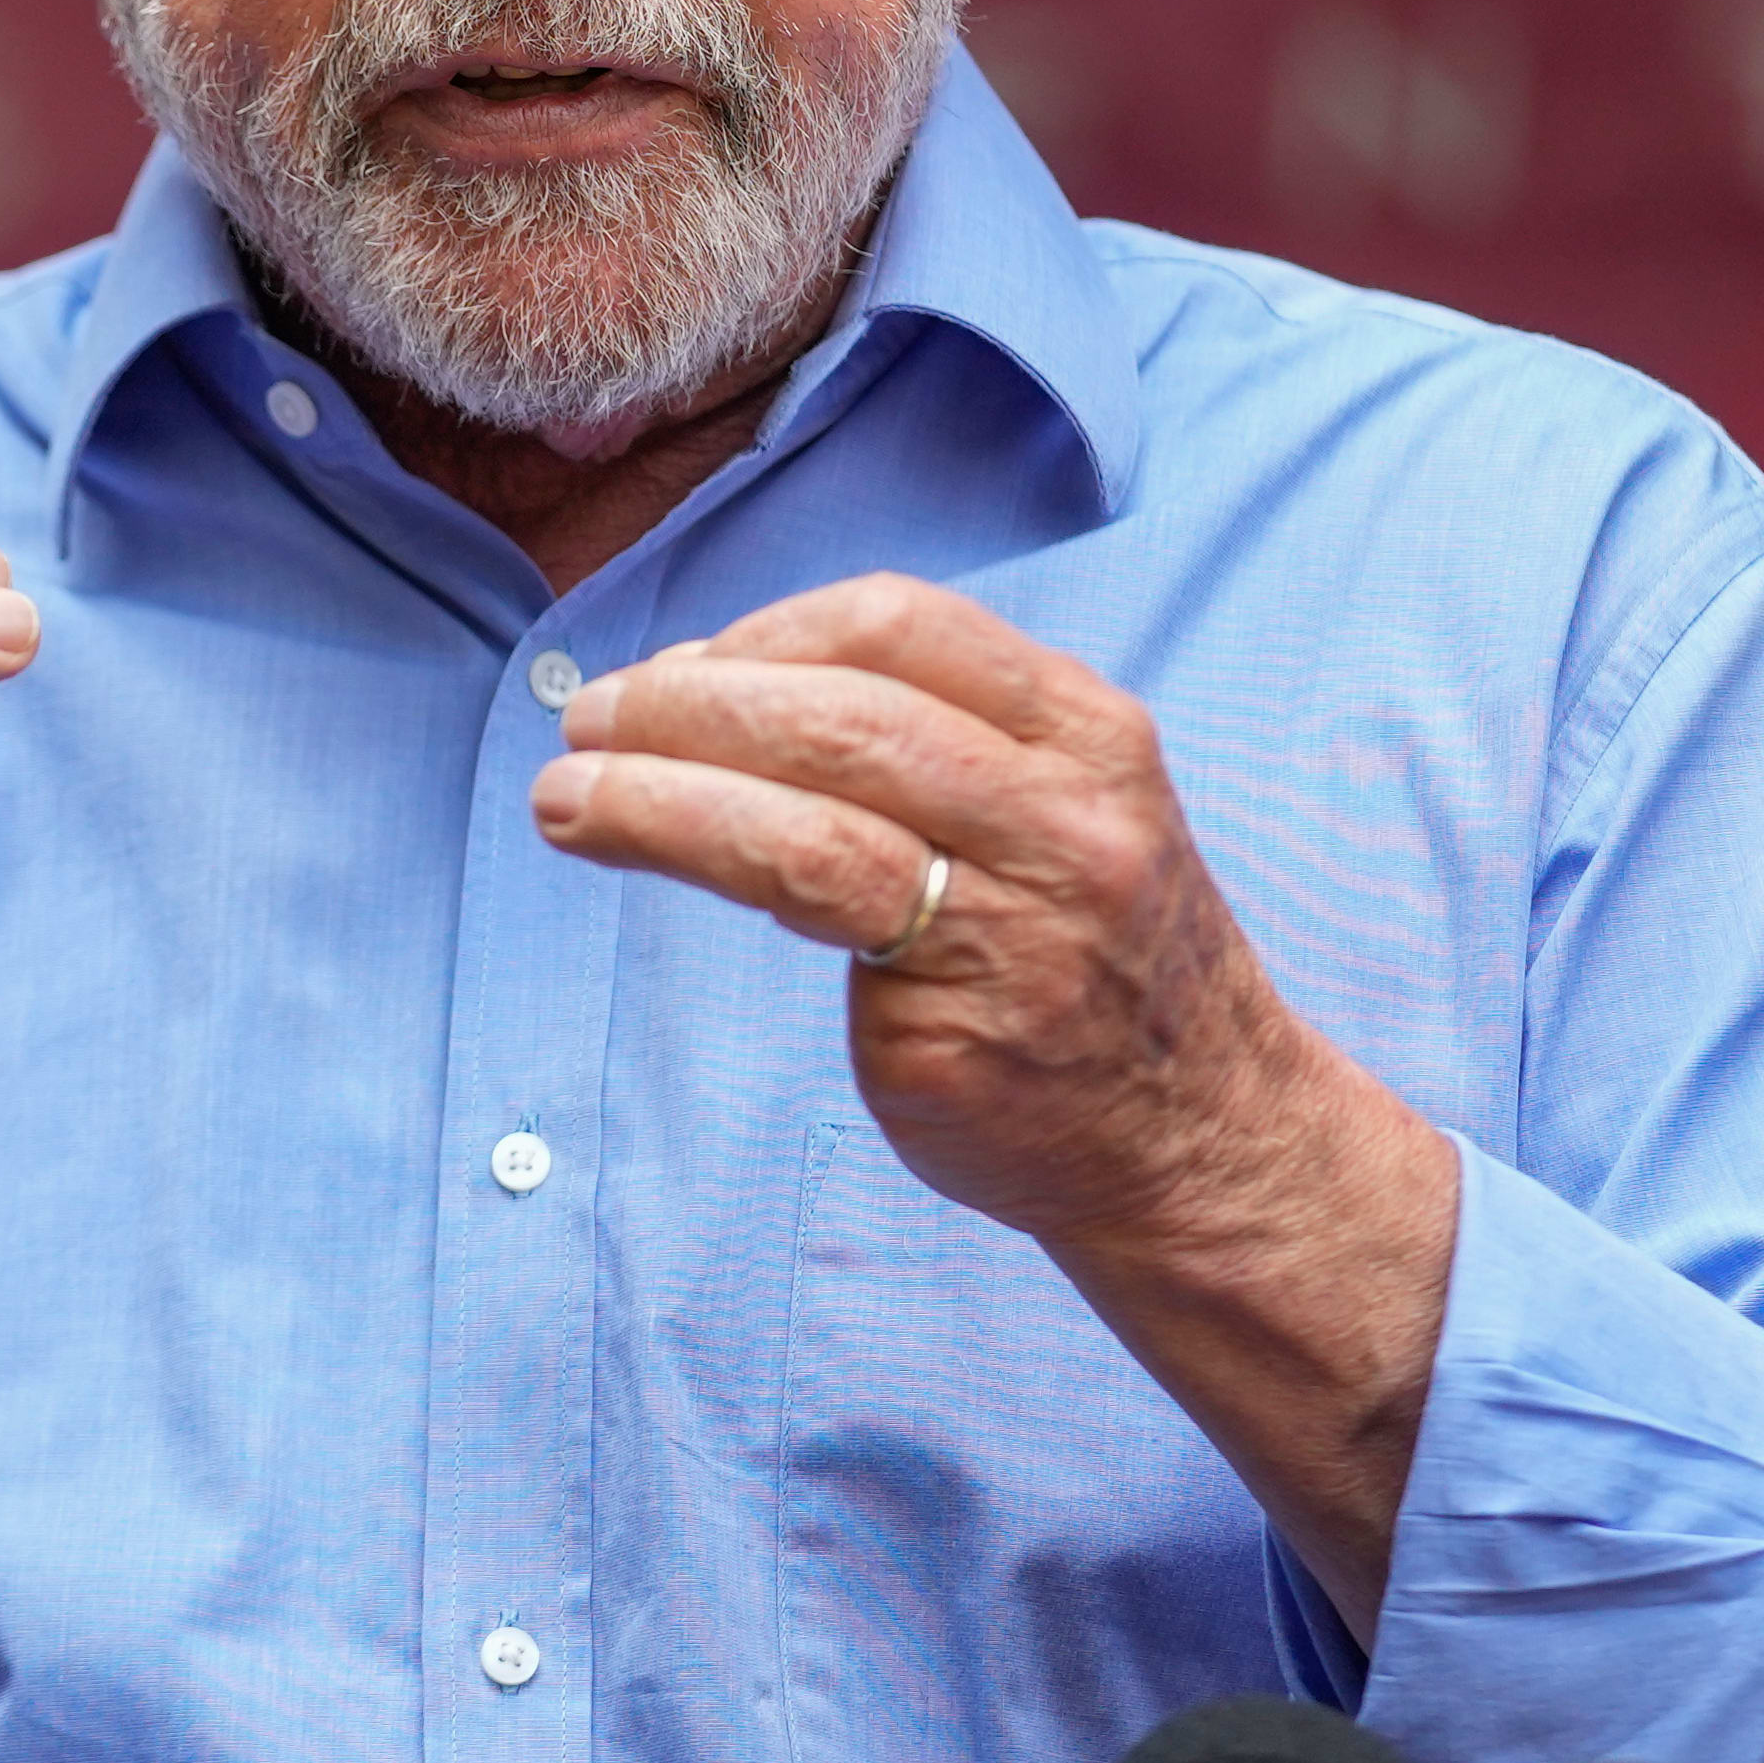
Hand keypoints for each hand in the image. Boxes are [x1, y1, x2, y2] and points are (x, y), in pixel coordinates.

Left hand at [521, 572, 1324, 1246]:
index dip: (765, 632)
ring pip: (808, 828)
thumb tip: (705, 680)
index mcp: (1089, 733)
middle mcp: (1066, 822)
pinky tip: (634, 859)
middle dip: (686, 706)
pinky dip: (711, 873)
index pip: (902, 624)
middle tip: (588, 722)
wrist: (1198, 1137)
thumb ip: (927, 733)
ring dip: (658, 796)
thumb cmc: (1090, 950)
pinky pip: (815, 943)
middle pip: (842, 717)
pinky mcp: (958, 1041)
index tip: (679, 665)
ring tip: (565, 795)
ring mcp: (1018, 936)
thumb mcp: (1061, 803)